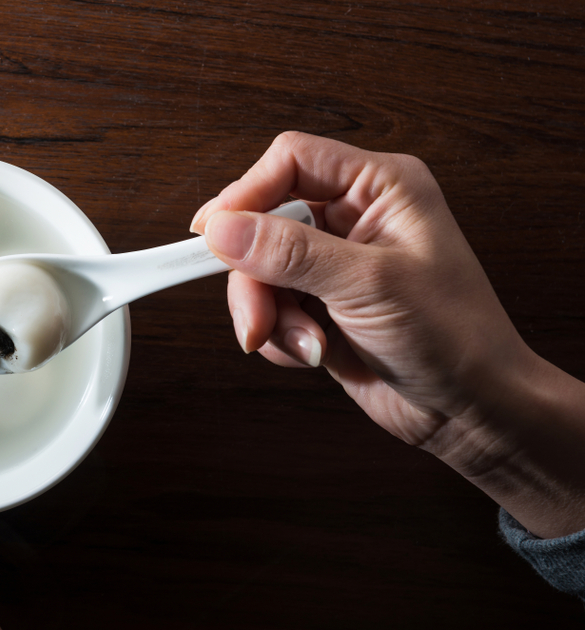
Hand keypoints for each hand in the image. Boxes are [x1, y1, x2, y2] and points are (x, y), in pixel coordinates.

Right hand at [191, 132, 584, 537]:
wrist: (471, 411)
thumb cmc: (455, 339)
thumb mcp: (369, 286)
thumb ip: (290, 253)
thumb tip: (222, 227)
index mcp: (380, 187)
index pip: (290, 162)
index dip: (246, 194)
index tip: (214, 236)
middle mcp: (353, 218)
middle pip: (262, 221)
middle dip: (254, 277)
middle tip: (258, 320)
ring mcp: (333, 263)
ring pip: (257, 270)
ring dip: (268, 315)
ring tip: (307, 346)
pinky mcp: (319, 304)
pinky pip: (267, 307)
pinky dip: (277, 336)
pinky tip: (312, 354)